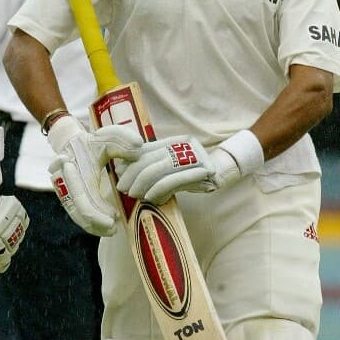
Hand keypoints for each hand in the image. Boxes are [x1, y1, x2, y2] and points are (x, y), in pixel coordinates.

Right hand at [47, 116, 142, 235]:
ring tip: (112, 229)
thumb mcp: (109, 136)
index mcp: (74, 170)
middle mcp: (66, 183)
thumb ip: (124, 140)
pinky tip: (106, 224)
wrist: (71, 143)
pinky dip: (90, 222)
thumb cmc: (93, 141)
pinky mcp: (69, 197)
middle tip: (114, 229)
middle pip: (79, 212)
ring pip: (77, 216)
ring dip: (93, 226)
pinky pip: (78, 214)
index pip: (83, 200)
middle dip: (96, 224)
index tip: (114, 219)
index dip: (96, 215)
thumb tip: (138, 149)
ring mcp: (66, 192)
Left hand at [116, 136, 239, 203]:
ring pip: (159, 169)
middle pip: (149, 159)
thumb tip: (121, 168)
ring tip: (135, 195)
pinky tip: (150, 198)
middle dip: (132, 175)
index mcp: (172, 141)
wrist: (220, 175)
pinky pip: (173, 180)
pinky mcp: (201, 170)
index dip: (129, 163)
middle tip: (124, 189)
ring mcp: (194, 156)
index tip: (119, 177)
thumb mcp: (167, 167)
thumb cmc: (188, 175)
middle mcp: (182, 144)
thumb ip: (149, 165)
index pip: (144, 150)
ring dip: (143, 185)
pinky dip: (158, 190)